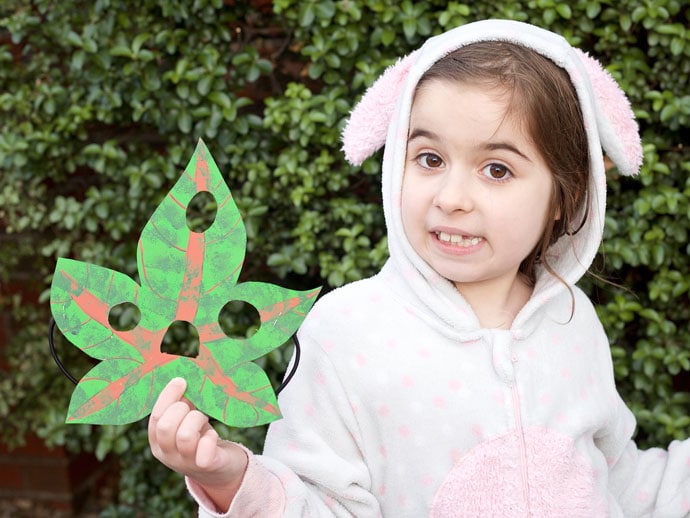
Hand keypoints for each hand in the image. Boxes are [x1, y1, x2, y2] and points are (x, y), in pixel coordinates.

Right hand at [148, 377, 247, 510]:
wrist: (221, 468)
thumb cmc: (200, 437)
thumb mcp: (185, 422)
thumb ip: (180, 406)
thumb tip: (182, 379)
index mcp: (157, 442)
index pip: (155, 417)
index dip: (168, 396)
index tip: (181, 380)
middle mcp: (168, 455)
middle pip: (166, 427)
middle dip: (181, 409)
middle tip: (194, 406)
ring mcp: (186, 463)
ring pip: (184, 436)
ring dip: (196, 419)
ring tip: (203, 419)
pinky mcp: (207, 465)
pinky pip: (205, 450)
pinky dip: (210, 437)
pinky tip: (212, 436)